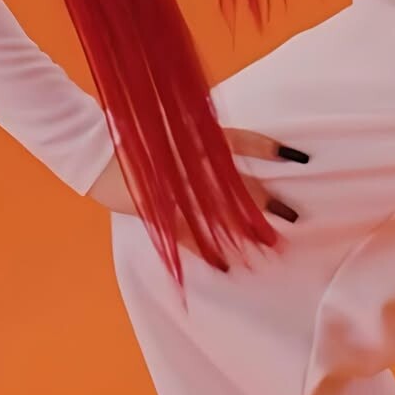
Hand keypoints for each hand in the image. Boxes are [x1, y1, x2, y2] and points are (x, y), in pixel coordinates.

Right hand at [85, 126, 307, 259]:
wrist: (95, 152)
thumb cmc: (137, 136)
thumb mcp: (173, 129)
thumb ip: (202, 139)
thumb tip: (232, 149)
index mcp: (197, 138)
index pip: (243, 141)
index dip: (271, 148)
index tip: (299, 157)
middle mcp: (192, 162)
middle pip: (237, 184)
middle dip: (266, 202)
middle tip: (293, 216)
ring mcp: (176, 189)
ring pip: (218, 212)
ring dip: (245, 230)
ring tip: (271, 244)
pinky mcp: (159, 213)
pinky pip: (189, 236)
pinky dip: (207, 251)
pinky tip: (226, 266)